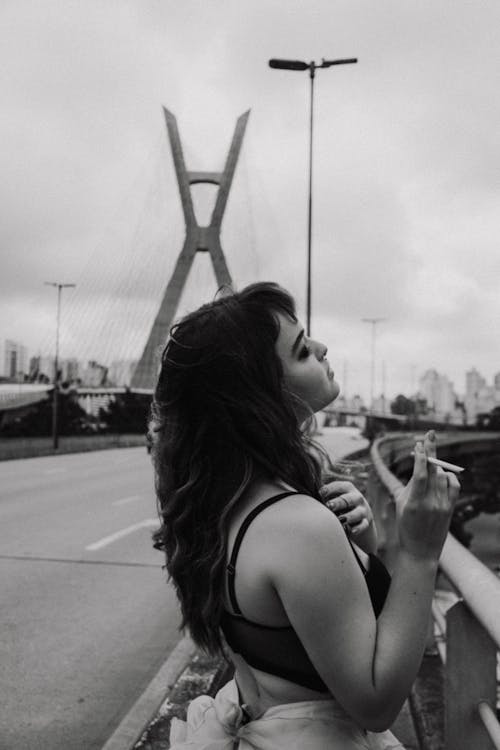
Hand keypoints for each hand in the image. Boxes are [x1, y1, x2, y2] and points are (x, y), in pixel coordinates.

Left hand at [320, 480, 373, 537]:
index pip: (339, 486)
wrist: (359, 515)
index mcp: (348, 488)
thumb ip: (326, 494)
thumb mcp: (335, 495)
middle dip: (339, 502)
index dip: (329, 489)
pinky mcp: (365, 522)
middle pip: (348, 499)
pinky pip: (363, 525)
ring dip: (349, 516)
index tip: (320, 493)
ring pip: (358, 513)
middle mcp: (356, 498)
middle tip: (329, 505)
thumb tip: (310, 492)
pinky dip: (358, 528)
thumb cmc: (340, 503)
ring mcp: (362, 510)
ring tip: (340, 519)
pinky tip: (352, 531)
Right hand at [397, 431, 460, 559]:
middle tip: (430, 434)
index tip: (418, 443)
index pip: (420, 474)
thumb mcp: (401, 505)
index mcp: (413, 502)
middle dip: (431, 450)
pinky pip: (453, 485)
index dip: (420, 456)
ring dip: (437, 465)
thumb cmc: (406, 526)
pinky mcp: (450, 508)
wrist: (421, 551)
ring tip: (429, 463)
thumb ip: (409, 485)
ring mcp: (442, 506)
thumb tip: (419, 465)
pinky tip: (442, 474)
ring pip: (443, 475)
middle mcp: (430, 503)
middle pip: (433, 470)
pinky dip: (448, 476)